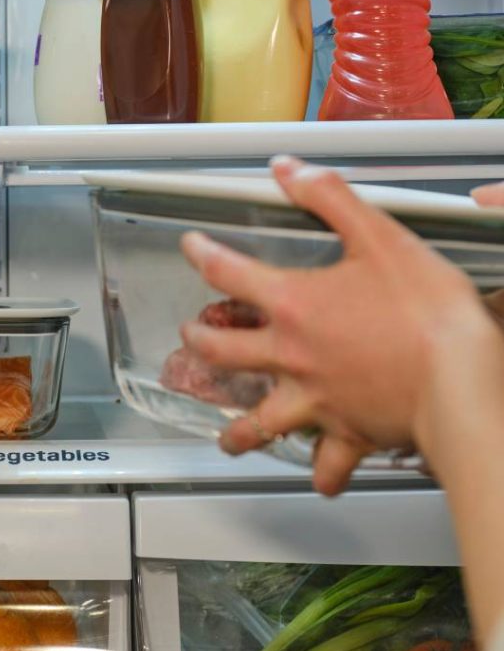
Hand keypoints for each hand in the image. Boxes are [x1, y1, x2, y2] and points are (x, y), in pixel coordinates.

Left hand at [180, 156, 497, 494]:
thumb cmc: (426, 310)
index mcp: (294, 305)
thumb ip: (329, 199)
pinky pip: (328, 464)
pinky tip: (319, 479)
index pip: (229, 273)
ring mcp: (314, 400)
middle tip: (192, 338)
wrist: (459, 380)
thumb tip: (288, 171)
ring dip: (238, 432)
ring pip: (259, 423)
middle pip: (224, 352)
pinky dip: (322, 474)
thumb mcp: (379, 236)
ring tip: (226, 437)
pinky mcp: (347, 433)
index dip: (203, 255)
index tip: (190, 247)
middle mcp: (291, 357)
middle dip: (201, 343)